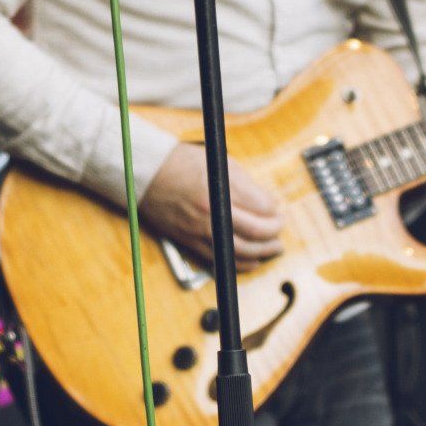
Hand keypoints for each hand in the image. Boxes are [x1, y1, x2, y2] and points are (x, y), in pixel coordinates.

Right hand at [138, 142, 284, 262]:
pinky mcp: (190, 241)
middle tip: (279, 229)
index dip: (275, 210)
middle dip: (274, 232)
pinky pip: (221, 260)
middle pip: (257, 231)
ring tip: (273, 248)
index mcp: (221, 189)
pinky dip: (241, 263)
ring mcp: (200, 230)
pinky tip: (252, 259)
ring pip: (242, 251)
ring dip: (263, 252)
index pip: (263, 208)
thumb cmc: (178, 163)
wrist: (145, 173)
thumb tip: (266, 203)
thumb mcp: (218, 162)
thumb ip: (244, 183)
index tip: (276, 209)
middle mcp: (212, 213)